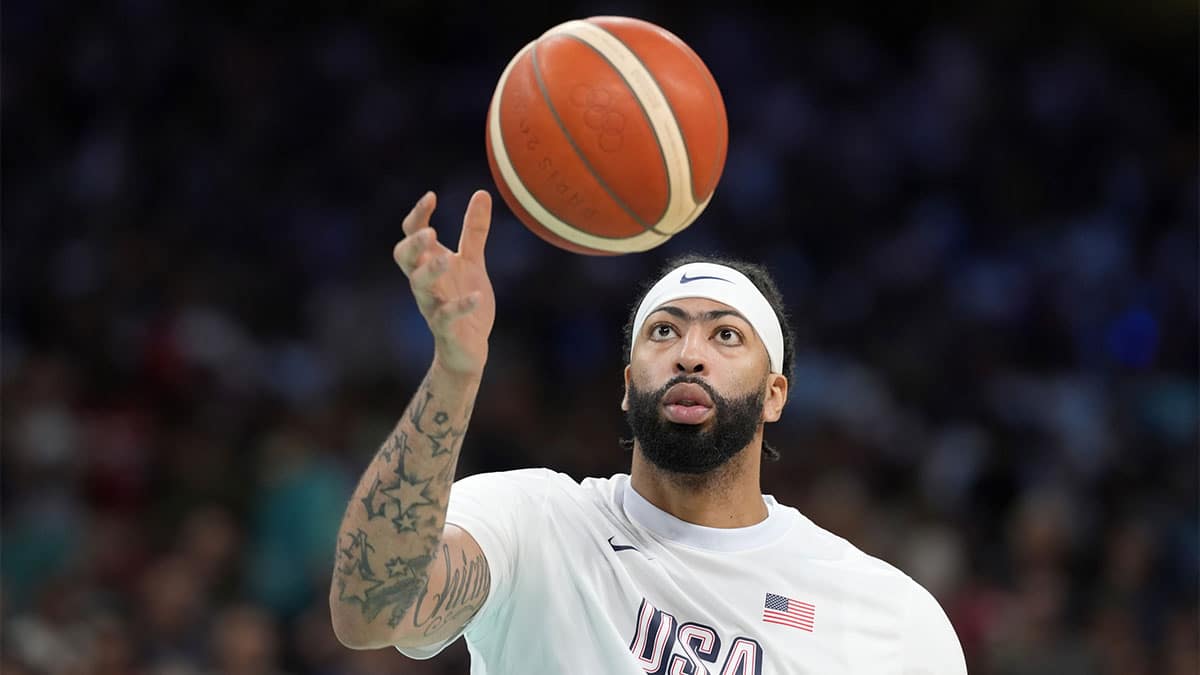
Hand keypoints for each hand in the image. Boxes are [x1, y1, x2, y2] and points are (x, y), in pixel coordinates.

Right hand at [393, 190, 494, 377]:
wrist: (468, 347)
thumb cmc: (464, 298)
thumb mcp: (472, 262)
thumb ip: (473, 231)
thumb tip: (481, 192)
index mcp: (428, 263)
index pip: (412, 234)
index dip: (417, 216)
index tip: (431, 197)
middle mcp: (424, 283)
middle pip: (405, 258)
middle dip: (415, 244)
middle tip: (431, 232)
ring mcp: (433, 306)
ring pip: (420, 287)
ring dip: (431, 271)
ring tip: (448, 260)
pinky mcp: (446, 329)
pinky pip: (446, 317)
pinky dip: (460, 306)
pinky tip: (476, 297)